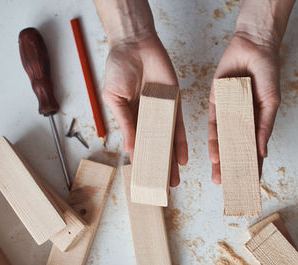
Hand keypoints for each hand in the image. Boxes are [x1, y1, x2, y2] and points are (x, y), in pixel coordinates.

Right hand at [102, 34, 187, 186]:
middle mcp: (149, 118)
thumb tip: (130, 149)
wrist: (134, 44)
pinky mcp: (175, 102)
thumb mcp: (115, 98)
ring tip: (174, 179)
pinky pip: (179, 125)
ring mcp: (163, 111)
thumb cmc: (119, 68)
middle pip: (156, 147)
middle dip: (160, 166)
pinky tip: (182, 157)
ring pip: (169, 141)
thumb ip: (125, 123)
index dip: (141, 162)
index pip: (138, 145)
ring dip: (172, 160)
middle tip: (164, 186)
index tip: (144, 179)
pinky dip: (181, 141)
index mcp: (132, 118)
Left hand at [208, 32, 280, 183]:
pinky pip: (213, 125)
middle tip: (228, 186)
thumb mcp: (271, 103)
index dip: (252, 167)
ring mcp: (228, 113)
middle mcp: (241, 120)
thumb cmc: (268, 73)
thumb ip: (265, 127)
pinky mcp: (216, 103)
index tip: (250, 185)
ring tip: (219, 176)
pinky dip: (214, 140)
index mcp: (257, 121)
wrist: (253, 48)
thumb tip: (262, 152)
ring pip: (223, 141)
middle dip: (232, 167)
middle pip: (236, 148)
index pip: (254, 149)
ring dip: (221, 159)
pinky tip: (214, 154)